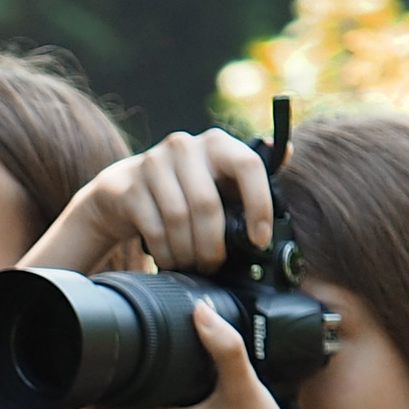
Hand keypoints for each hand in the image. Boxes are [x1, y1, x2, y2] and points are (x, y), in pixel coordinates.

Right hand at [30, 128, 273, 279]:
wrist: (122, 193)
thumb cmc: (181, 190)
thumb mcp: (217, 179)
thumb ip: (249, 172)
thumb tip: (287, 150)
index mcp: (216, 142)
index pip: (248, 165)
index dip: (258, 205)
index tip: (259, 239)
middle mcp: (184, 145)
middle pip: (207, 203)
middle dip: (213, 244)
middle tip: (216, 265)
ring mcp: (152, 163)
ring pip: (179, 218)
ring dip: (189, 251)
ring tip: (194, 266)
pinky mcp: (128, 185)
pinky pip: (153, 228)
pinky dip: (166, 252)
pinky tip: (171, 260)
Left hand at [78, 299, 313, 408]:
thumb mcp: (247, 389)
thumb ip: (224, 348)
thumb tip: (199, 310)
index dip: (78, 394)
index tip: (89, 365)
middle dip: (102, 383)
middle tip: (120, 349)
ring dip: (125, 389)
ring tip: (143, 357)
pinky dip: (145, 398)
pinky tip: (166, 375)